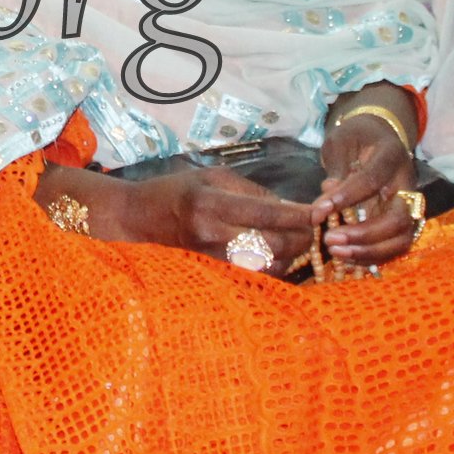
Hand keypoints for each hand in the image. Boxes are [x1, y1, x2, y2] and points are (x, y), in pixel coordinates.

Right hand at [51, 163, 321, 272]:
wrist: (133, 221)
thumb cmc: (173, 192)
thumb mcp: (210, 178)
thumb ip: (250, 191)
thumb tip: (290, 207)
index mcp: (210, 204)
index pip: (264, 211)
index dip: (297, 214)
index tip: (320, 213)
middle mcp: (211, 235)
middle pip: (272, 244)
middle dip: (300, 238)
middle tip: (313, 230)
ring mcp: (210, 260)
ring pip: (266, 266)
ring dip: (289, 255)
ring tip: (296, 241)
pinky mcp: (210, 275)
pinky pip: (253, 276)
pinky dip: (271, 267)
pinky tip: (276, 256)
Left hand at [313, 97, 421, 269]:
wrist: (379, 136)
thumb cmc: (356, 137)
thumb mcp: (341, 141)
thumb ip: (336, 167)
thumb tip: (329, 194)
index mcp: (391, 156)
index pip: (372, 180)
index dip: (346, 197)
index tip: (319, 211)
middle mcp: (407, 183)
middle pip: (398, 218)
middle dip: (364, 234)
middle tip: (330, 239)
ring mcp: (409, 205)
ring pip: (402, 238)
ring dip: (370, 251)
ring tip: (336, 252)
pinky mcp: (403, 221)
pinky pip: (395, 246)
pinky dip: (372, 256)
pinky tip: (346, 256)